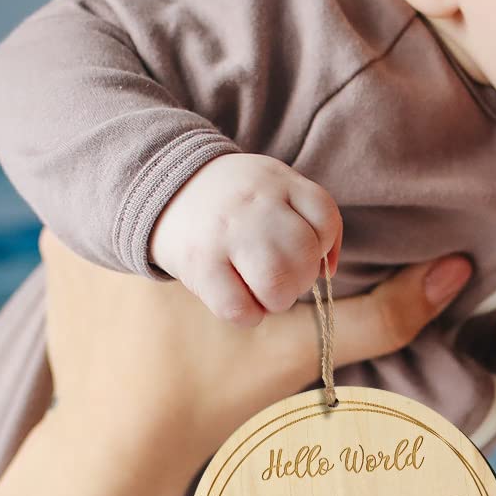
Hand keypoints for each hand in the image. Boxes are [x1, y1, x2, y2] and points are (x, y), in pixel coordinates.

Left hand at [41, 231, 473, 495]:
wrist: (113, 454)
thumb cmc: (205, 401)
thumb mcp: (299, 351)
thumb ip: (379, 312)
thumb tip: (453, 270)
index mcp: (177, 216)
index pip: (238, 179)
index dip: (262, 222)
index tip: (265, 265)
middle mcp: (112, 208)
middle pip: (192, 188)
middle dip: (218, 224)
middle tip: (229, 278)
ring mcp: (69, 233)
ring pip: (153, 206)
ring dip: (177, 232)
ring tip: (187, 294)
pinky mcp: (53, 261)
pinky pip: (108, 231)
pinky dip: (134, 255)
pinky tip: (149, 302)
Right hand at [148, 153, 343, 325]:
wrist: (165, 187)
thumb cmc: (236, 201)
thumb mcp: (276, 187)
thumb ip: (311, 218)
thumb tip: (330, 271)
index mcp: (278, 181)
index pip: (326, 219)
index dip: (323, 246)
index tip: (302, 249)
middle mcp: (253, 204)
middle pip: (305, 257)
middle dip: (301, 278)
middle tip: (281, 276)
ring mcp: (225, 234)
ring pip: (277, 286)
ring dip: (277, 300)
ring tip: (261, 290)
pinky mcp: (199, 265)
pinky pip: (240, 309)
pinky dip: (247, 314)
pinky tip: (238, 298)